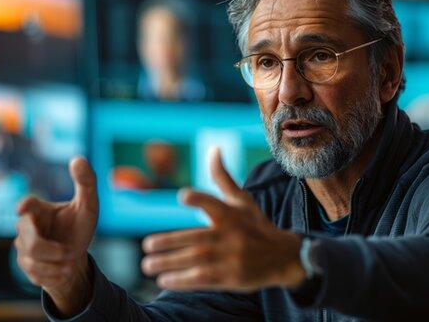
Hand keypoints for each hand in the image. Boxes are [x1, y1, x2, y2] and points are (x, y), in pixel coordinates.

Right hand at [15, 157, 97, 316]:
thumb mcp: (89, 206)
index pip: (30, 206)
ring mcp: (23, 248)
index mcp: (40, 210)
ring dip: (56, 266)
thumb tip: (78, 158)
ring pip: (32, 261)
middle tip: (71, 254)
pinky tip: (63, 271)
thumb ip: (86, 182)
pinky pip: (35, 275)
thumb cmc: (79, 227)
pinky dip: (54, 276)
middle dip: (53, 252)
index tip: (23, 208)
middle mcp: (27, 228)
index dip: (26, 206)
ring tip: (70, 264)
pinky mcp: (25, 266)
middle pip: (31, 242)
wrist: (76, 257)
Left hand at [141, 148, 305, 291]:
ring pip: (196, 261)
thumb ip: (222, 177)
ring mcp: (231, 258)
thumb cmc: (255, 225)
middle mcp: (231, 235)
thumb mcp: (242, 200)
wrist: (282, 258)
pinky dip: (182, 281)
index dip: (199, 199)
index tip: (183, 196)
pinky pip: (202, 279)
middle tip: (146, 246)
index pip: (214, 203)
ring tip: (147, 265)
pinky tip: (164, 280)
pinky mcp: (231, 277)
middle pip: (197, 239)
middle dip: (169, 243)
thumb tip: (213, 148)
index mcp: (232, 214)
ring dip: (169, 263)